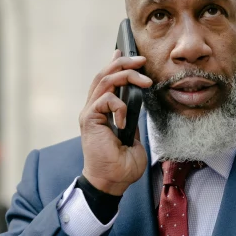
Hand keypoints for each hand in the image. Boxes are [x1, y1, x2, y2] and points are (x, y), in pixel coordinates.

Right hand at [79, 50, 151, 195]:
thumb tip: (138, 101)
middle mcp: (92, 108)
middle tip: (141, 60)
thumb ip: (131, 116)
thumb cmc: (122, 164)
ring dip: (126, 76)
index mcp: (101, 111)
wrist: (112, 181)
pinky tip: (124, 123)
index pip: (106, 80)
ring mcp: (89, 113)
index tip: (128, 54)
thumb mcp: (132, 134)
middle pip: (104, 74)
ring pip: (105, 80)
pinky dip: (120, 106)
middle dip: (123, 63)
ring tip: (145, 81)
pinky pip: (106, 99)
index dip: (115, 63)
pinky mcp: (89, 119)